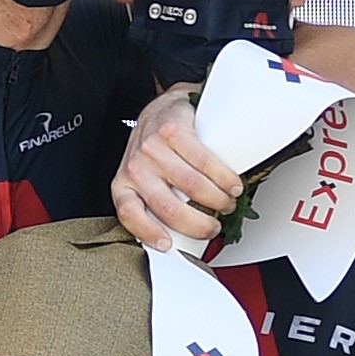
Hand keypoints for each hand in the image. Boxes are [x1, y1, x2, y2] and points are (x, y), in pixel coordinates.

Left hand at [110, 87, 246, 256]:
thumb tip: (180, 240)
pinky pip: (204, 161)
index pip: (130, 215)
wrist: (164, 110)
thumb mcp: (146, 182)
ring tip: (227, 201)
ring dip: (218, 200)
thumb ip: (156, 207)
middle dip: (200, 225)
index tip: (169, 245)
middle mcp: (136, 166)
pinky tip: (230, 183)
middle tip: (213, 227)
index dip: (151, 234)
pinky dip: (223, 177)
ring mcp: (152, 147)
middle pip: (170, 208)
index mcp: (124, 185)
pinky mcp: (173, 130)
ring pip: (192, 186)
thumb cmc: (155, 150)